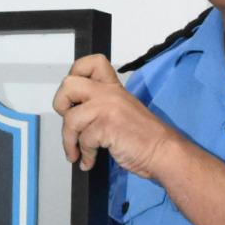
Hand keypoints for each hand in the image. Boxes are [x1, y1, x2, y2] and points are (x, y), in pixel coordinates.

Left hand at [54, 54, 176, 174]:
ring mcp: (107, 108)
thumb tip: (75, 113)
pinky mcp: (106, 126)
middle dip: (61, 105)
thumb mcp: (123, 110)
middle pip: (69, 84)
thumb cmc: (145, 137)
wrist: (163, 151)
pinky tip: (89, 161)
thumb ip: (102, 105)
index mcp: (113, 87)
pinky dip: (84, 155)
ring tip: (76, 152)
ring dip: (69, 141)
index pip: (90, 63)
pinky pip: (83, 140)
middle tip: (69, 121)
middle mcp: (109, 93)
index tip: (74, 96)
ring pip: (70, 118)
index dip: (75, 74)